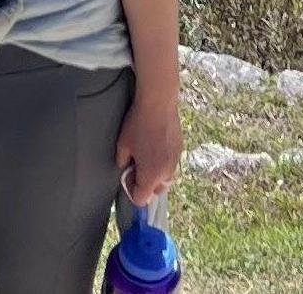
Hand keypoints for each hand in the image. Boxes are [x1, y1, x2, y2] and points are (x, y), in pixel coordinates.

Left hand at [116, 82, 181, 209]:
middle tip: (136, 164)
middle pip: (155, 191)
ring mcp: (175, 162)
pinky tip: (155, 144)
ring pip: (164, 178)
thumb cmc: (138, 124)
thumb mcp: (123, 145)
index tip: (128, 174)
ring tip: (146, 153)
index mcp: (151, 176)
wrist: (158, 103)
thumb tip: (126, 169)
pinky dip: (163, 161)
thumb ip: (122, 163)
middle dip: (145, 183)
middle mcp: (166, 173)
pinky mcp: (180, 150)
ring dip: (155, 173)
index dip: (131, 190)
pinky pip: (170, 164)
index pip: (141, 199)